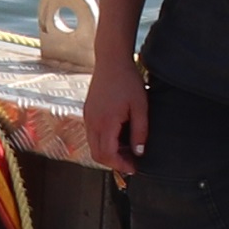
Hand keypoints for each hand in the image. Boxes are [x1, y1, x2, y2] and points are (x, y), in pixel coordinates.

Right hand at [80, 58, 149, 174]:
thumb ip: (140, 131)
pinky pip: (92, 134)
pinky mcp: (88, 112)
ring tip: (126, 149)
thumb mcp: (140, 107)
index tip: (133, 168)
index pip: (107, 155)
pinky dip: (103, 141)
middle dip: (113, 162)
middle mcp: (92, 122)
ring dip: (108, 152)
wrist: (111, 60)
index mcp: (106, 122)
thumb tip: (139, 152)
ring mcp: (88, 117)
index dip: (120, 165)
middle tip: (130, 162)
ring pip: (93, 145)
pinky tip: (118, 135)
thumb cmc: (128, 81)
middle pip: (97, 154)